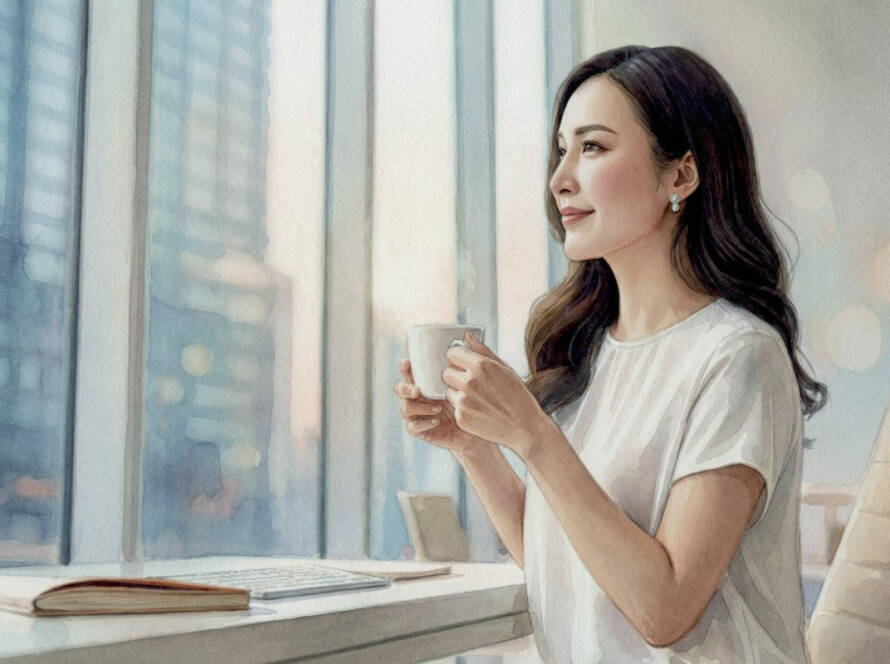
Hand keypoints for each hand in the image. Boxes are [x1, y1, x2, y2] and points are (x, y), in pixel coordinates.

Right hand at [393, 357, 479, 453]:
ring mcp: (418, 414)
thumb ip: (469, 358)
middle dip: (405, 388)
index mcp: (426, 382)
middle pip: (400, 389)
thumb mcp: (473, 378)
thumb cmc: (475, 401)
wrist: (479, 429)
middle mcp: (419, 397)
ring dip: (419, 407)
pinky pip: (412, 427)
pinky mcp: (421, 430)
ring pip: (405, 408)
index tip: (408, 362)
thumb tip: (468, 335)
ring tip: (438, 408)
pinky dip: (423, 423)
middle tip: (418, 391)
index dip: (405, 367)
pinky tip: (436, 420)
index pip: (410, 371)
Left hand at [442, 332, 549, 457]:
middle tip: (469, 383)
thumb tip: (466, 336)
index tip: (462, 364)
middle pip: (446, 372)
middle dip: (455, 376)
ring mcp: (464, 401)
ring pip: (448, 390)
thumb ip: (483, 351)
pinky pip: (454, 407)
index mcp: (482, 366)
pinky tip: (480, 411)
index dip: (457, 358)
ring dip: (458, 393)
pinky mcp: (461, 417)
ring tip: (478, 399)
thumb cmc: (517, 395)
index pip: (452, 353)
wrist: (525, 427)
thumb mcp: (505, 368)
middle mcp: (470, 382)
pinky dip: (463, 409)